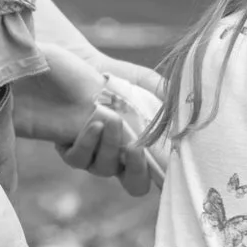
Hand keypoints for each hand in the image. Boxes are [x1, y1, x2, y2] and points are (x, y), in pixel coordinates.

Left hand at [12, 48, 161, 191]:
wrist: (65, 63)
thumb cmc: (101, 71)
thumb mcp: (136, 77)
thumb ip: (158, 90)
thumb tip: (182, 106)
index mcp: (137, 140)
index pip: (154, 171)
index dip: (162, 178)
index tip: (167, 167)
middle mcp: (116, 153)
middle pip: (135, 183)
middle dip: (138, 169)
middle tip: (135, 148)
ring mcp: (92, 153)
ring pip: (106, 170)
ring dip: (111, 147)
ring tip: (109, 119)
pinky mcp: (67, 148)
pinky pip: (79, 160)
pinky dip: (88, 143)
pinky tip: (92, 122)